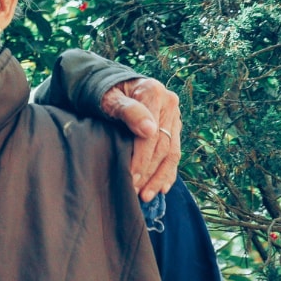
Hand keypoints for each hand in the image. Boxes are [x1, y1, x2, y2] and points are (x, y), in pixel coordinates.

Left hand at [99, 77, 180, 201]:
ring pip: (172, 152)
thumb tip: (149, 130)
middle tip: (136, 192)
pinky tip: (161, 188)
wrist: (112, 84)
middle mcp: (169, 103)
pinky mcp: (173, 126)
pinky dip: (168, 172)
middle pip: (163, 145)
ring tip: (147, 196)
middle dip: (149, 172)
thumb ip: (127, 110)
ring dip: (160, 177)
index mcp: (154, 92)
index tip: (130, 178)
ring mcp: (173, 116)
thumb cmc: (105, 92)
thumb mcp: (109, 98)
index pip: (152, 134)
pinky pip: (175, 152)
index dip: (141, 158)